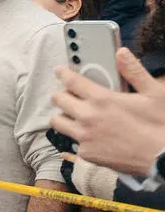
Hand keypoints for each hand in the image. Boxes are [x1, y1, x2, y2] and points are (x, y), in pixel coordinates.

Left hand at [51, 49, 164, 175]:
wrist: (162, 158)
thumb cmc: (160, 124)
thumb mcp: (154, 93)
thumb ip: (134, 72)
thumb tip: (121, 53)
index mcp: (102, 99)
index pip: (72, 81)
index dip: (63, 74)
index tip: (60, 71)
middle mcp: (88, 117)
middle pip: (58, 100)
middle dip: (62, 94)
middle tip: (70, 94)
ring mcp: (84, 137)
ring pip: (57, 122)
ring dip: (63, 115)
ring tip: (75, 114)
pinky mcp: (86, 153)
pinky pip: (72, 141)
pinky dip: (78, 136)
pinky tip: (90, 135)